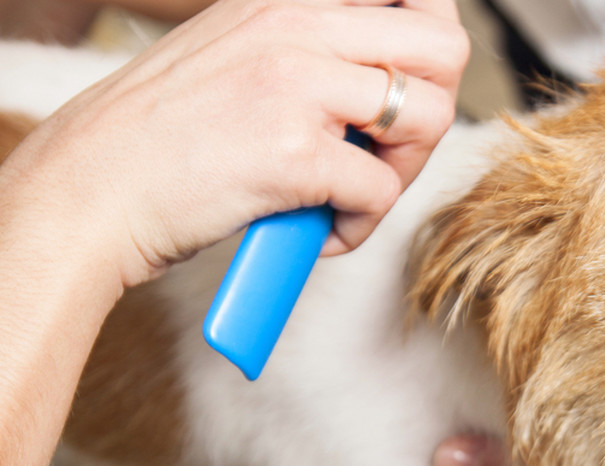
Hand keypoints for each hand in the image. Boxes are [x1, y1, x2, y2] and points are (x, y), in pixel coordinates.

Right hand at [0, 0, 468, 286]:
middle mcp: (298, 26)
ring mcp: (298, 85)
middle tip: (388, 153)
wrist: (89, 189)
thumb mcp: (241, 57)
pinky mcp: (294, 153)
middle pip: (444, 49)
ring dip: (403, 174)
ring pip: (427, 118)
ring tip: (351, 198)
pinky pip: (380, 191)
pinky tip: (320, 232)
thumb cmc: (164, 138)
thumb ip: (313, 54)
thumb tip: (390, 80)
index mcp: (289, 1)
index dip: (431, 50)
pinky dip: (360, 227)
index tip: (414, 90)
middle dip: (433, 113)